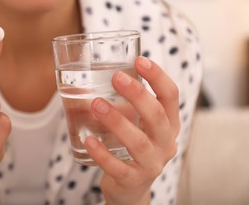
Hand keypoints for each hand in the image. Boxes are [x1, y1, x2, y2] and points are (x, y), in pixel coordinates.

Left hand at [85, 56, 178, 204]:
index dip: (158, 77)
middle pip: (156, 116)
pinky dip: (103, 154)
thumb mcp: (135, 125)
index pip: (170, 96)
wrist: (131, 189)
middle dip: (137, 94)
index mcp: (168, 124)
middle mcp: (165, 143)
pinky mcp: (133, 180)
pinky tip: (89, 141)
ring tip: (96, 105)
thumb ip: (120, 105)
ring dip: (117, 121)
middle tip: (116, 77)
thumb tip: (79, 83)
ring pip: (138, 142)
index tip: (140, 60)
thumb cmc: (131, 148)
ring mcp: (151, 164)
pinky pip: (118, 167)